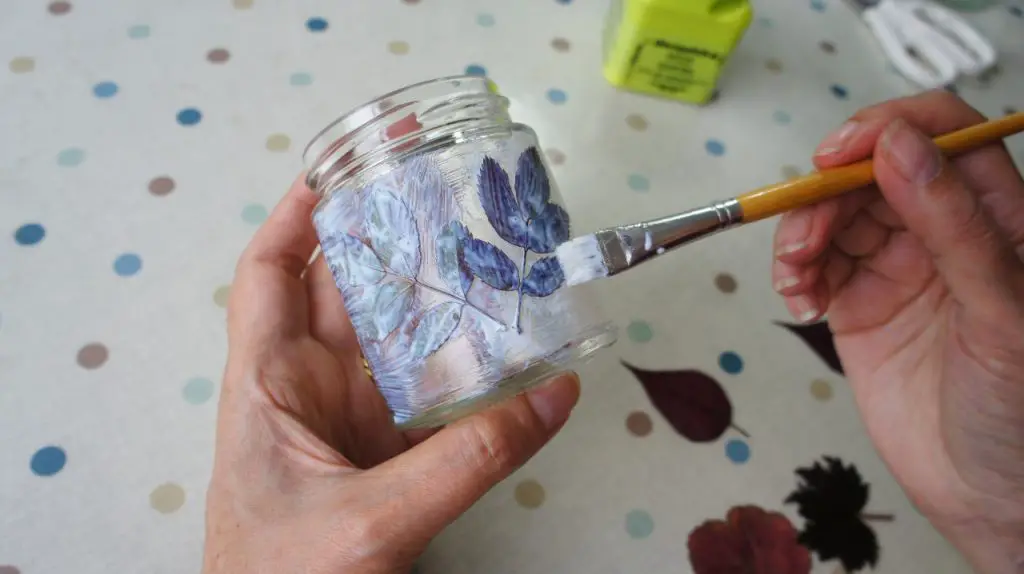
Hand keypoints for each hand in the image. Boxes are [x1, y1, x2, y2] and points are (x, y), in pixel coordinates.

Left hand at [202, 176, 580, 573]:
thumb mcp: (375, 519)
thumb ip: (469, 460)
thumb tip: (554, 398)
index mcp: (268, 386)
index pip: (268, 277)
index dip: (296, 216)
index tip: (339, 168)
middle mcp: (303, 393)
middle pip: (340, 291)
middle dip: (383, 237)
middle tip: (438, 192)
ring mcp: (343, 425)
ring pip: (387, 338)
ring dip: (426, 297)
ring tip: (478, 251)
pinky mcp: (378, 458)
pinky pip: (420, 393)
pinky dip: (454, 365)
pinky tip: (494, 344)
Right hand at [772, 90, 1023, 572]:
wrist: (983, 494)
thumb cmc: (1017, 406)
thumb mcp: (1000, 310)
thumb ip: (952, 224)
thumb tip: (896, 146)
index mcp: (998, 218)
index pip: (946, 136)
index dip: (892, 128)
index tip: (843, 152)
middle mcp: (942, 231)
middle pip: (873, 172)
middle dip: (829, 191)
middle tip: (806, 233)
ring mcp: (895, 266)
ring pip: (834, 213)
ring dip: (802, 232)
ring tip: (797, 275)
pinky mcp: (856, 303)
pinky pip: (814, 263)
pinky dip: (793, 270)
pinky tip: (799, 299)